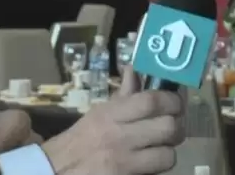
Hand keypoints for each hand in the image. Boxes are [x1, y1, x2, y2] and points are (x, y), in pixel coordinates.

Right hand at [40, 66, 185, 174]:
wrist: (57, 171)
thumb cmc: (80, 139)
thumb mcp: (98, 113)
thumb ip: (122, 95)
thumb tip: (134, 70)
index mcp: (111, 114)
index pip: (151, 101)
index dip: (172, 100)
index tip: (176, 101)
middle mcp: (119, 136)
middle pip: (168, 127)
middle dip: (177, 126)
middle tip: (174, 125)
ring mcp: (124, 162)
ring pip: (168, 155)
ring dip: (169, 151)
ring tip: (163, 147)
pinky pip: (157, 172)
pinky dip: (159, 167)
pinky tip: (153, 162)